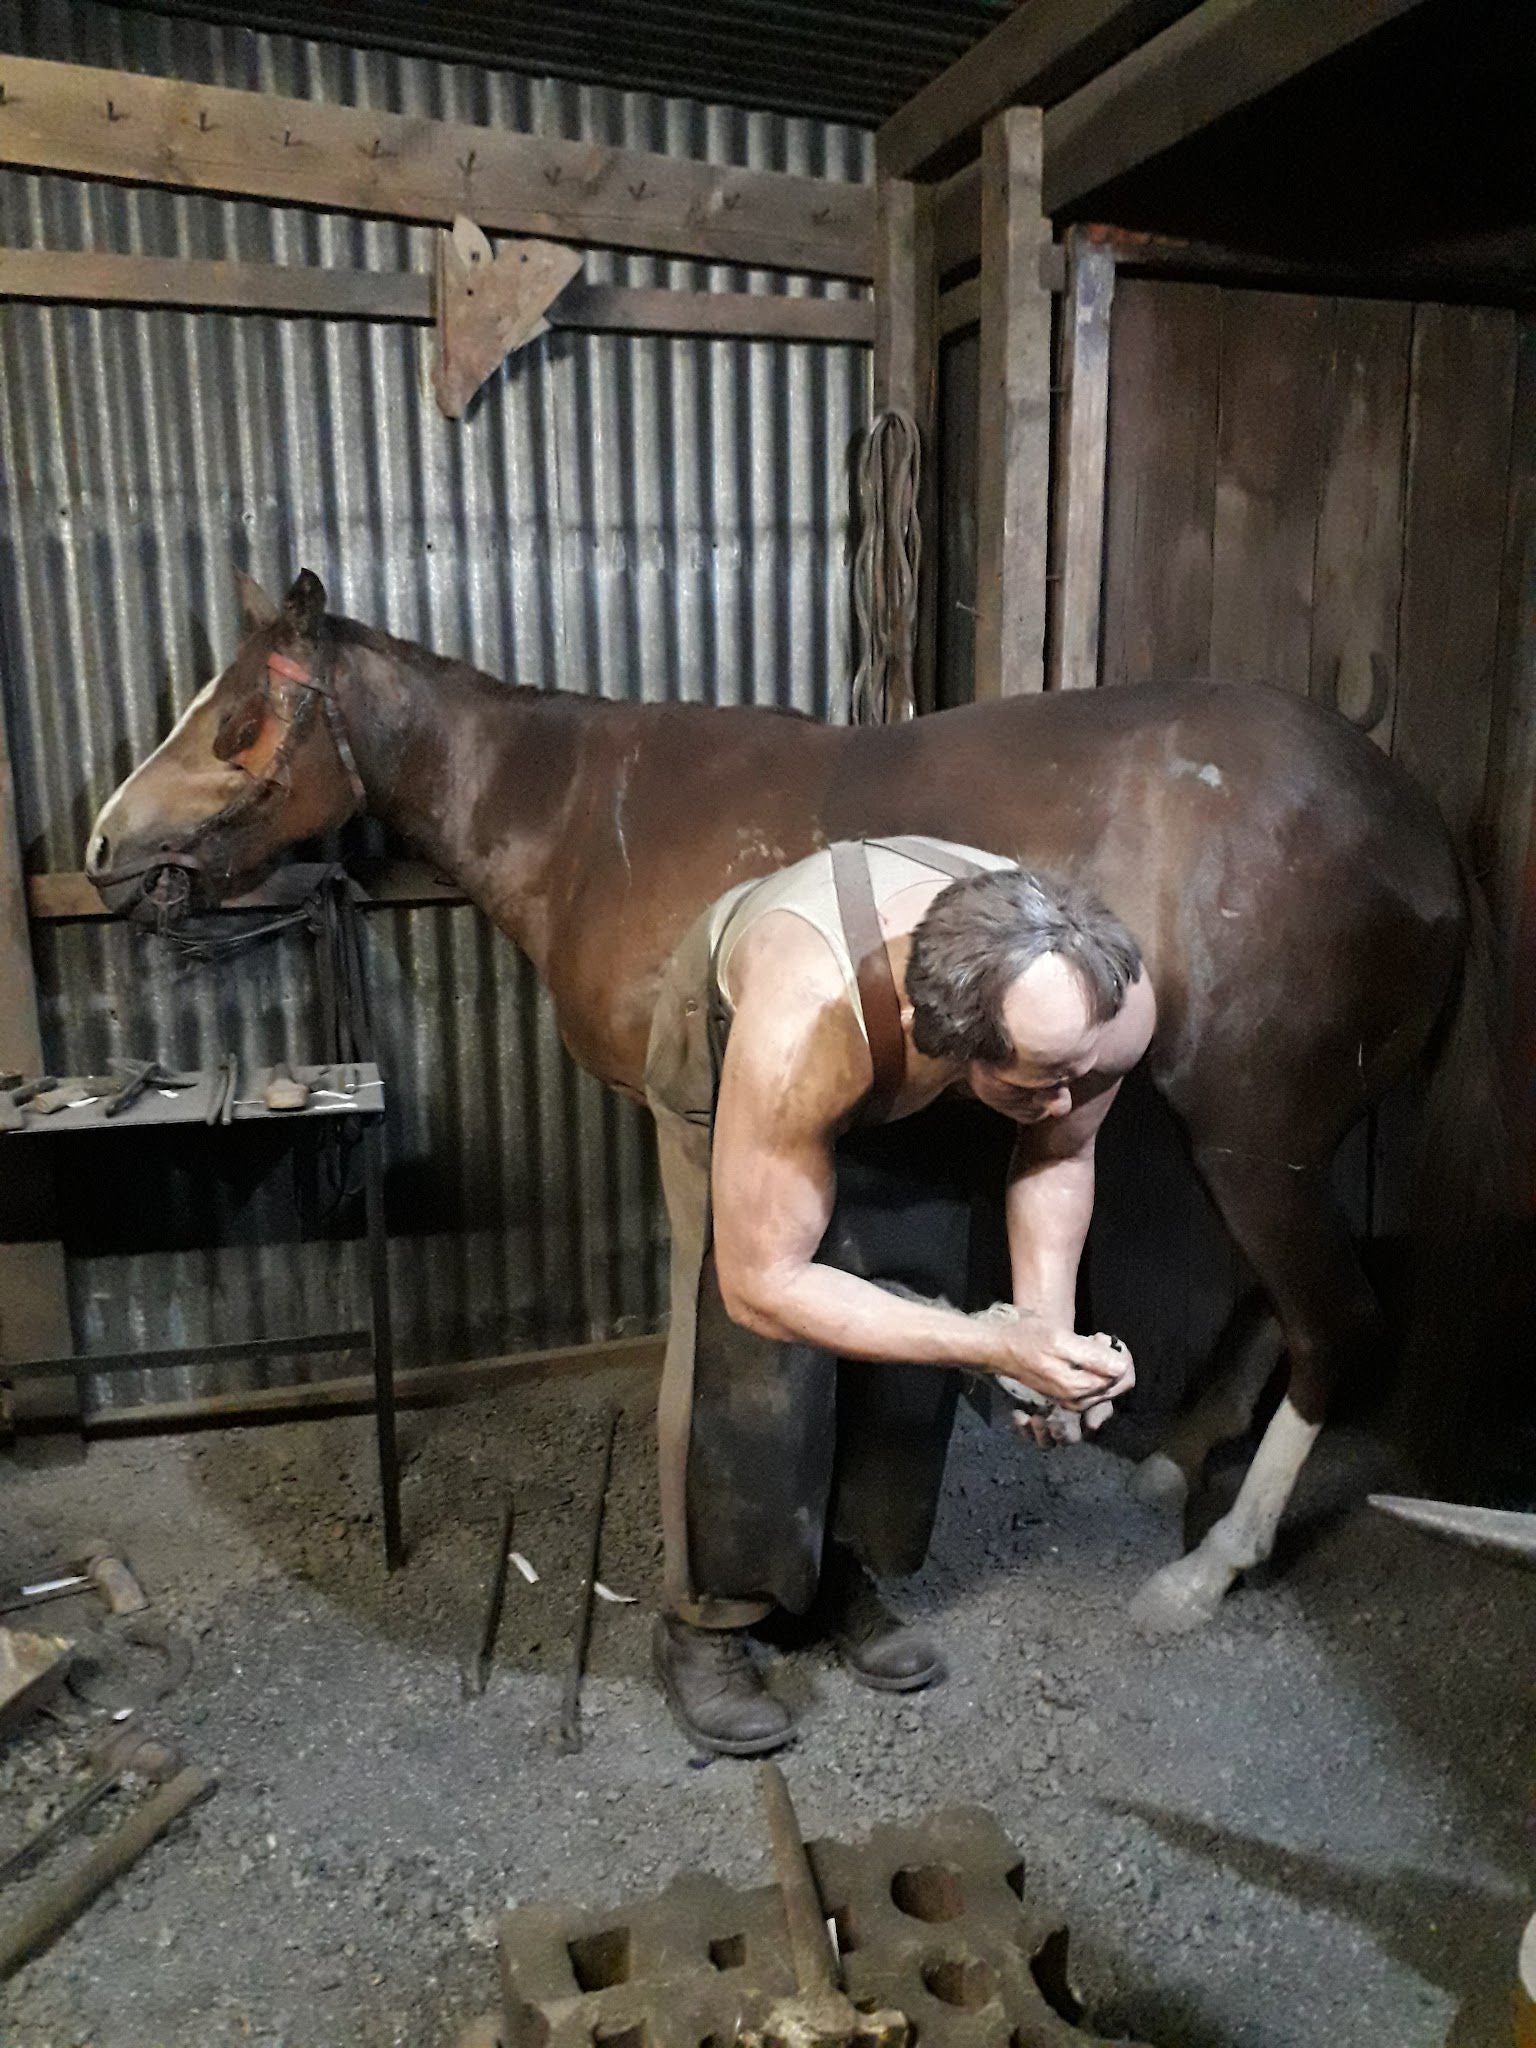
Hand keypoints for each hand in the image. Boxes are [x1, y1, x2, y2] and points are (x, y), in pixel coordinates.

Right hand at [986, 1315, 1133, 1413]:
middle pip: (1118, 1384)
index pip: (1123, 1377)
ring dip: (1103, 1363)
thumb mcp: (1059, 1339)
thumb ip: (1093, 1356)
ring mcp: (1071, 1400)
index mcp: (1078, 1388)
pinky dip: (1093, 1368)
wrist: (999, 1347)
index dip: (1119, 1352)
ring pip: (1107, 1384)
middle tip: (1095, 1339)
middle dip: (1114, 1359)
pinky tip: (1078, 1353)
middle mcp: (1077, 1400)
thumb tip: (1122, 1367)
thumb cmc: (1026, 1338)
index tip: (1100, 1337)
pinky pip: (1093, 1384)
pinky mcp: (1066, 1394)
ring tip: (1085, 1343)